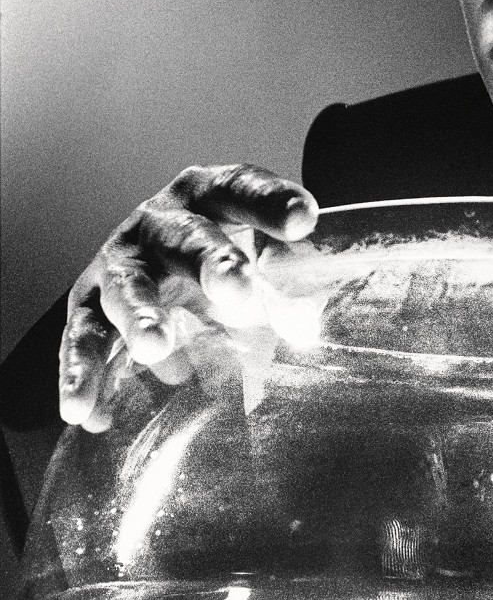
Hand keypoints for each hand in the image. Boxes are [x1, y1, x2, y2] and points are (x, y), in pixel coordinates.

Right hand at [59, 165, 318, 430]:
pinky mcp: (89, 301)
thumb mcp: (256, 257)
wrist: (158, 266)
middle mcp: (159, 221)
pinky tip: (83, 410)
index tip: (304, 219)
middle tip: (238, 290)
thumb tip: (302, 329)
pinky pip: (83, 336)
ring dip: (141, 315)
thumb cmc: (222, 259)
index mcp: (207, 196)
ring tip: (155, 345)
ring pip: (127, 285)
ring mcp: (119, 260)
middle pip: (187, 237)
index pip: (241, 189)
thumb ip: (284, 282)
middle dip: (212, 262)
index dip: (271, 201)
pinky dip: (82, 372)